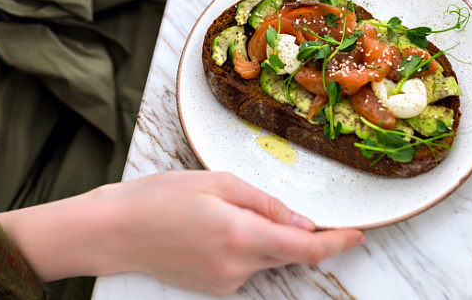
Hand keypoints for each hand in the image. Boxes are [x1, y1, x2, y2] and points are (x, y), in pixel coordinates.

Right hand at [0, 170, 364, 296]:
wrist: (115, 232)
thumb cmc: (159, 198)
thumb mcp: (217, 182)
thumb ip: (264, 203)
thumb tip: (302, 221)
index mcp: (242, 236)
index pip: (307, 249)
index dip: (338, 243)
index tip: (357, 234)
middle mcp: (238, 268)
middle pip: (287, 252)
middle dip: (289, 230)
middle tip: (256, 202)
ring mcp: (225, 283)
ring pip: (265, 257)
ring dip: (261, 235)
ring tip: (218, 210)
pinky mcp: (213, 288)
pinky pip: (245, 265)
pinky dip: (243, 246)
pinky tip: (211, 227)